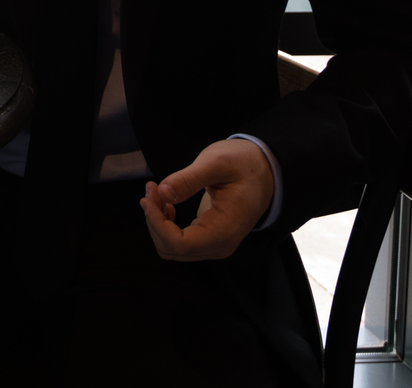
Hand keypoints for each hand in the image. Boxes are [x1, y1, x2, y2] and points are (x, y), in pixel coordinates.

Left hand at [140, 138, 274, 260]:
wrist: (264, 171)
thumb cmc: (243, 164)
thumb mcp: (217, 163)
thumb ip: (189, 179)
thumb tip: (163, 192)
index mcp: (225, 230)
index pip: (180, 244)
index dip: (157, 224)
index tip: (148, 197)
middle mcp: (221, 244)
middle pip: (172, 249)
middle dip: (154, 220)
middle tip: (152, 187)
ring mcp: (215, 244)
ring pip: (172, 248)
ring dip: (157, 222)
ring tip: (156, 192)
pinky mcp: (209, 238)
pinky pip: (178, 242)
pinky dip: (165, 224)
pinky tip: (166, 202)